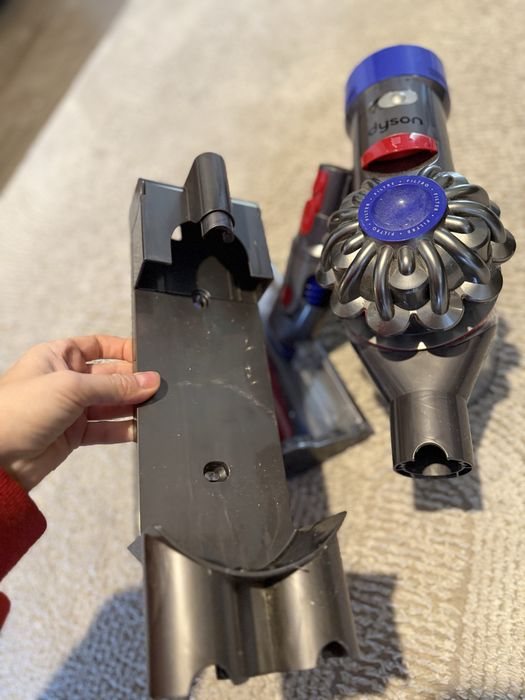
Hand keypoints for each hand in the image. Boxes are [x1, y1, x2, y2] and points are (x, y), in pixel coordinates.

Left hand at [0, 335, 159, 490]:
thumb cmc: (16, 411)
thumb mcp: (70, 387)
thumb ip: (114, 385)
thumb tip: (148, 380)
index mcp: (58, 355)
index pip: (99, 346)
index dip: (123, 349)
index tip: (148, 357)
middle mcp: (66, 379)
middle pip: (111, 376)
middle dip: (134, 382)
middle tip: (156, 387)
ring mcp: (71, 408)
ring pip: (112, 404)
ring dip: (132, 406)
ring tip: (153, 408)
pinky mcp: (74, 434)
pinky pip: (107, 429)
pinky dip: (124, 429)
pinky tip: (140, 428)